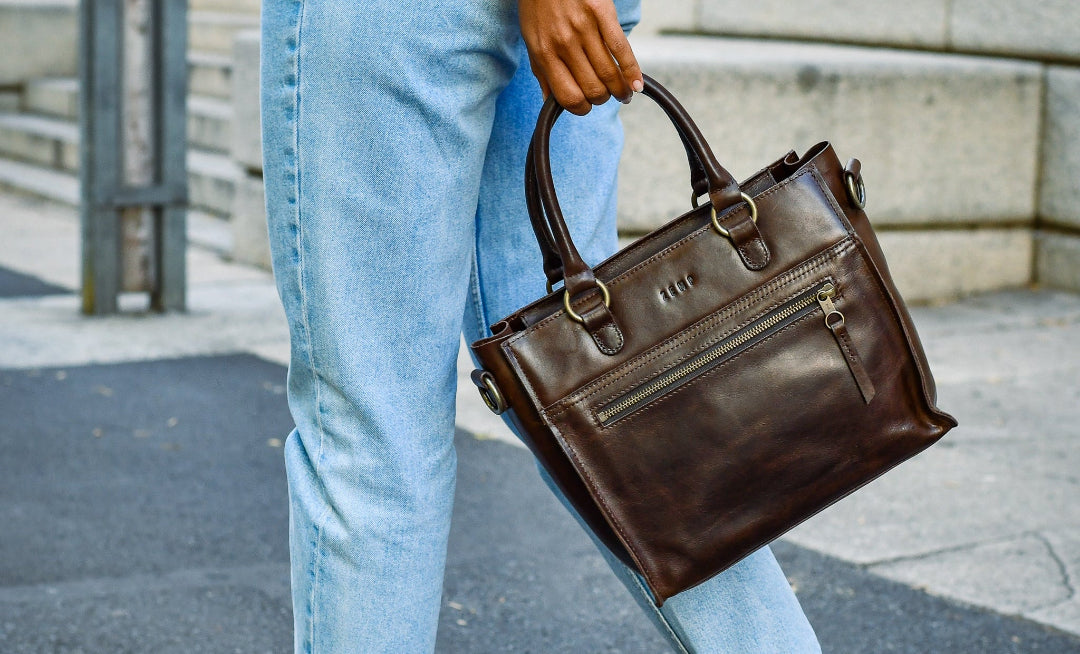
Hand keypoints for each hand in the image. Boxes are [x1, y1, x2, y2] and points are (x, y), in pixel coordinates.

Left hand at [518, 0, 643, 114]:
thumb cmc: (538, 6)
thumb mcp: (530, 40)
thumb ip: (541, 71)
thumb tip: (550, 102)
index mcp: (545, 54)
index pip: (568, 97)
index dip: (581, 109)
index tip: (586, 107)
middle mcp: (564, 44)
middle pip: (592, 89)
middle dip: (602, 99)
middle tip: (606, 96)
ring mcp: (584, 29)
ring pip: (609, 74)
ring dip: (620, 91)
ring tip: (625, 94)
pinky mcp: (602, 14)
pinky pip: (622, 50)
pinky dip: (632, 71)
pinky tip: (637, 84)